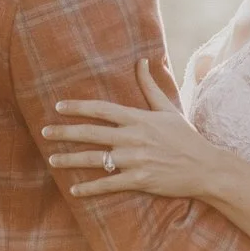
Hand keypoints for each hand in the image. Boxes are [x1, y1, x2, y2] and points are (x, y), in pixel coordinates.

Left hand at [42, 60, 217, 199]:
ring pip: (95, 159)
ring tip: (52, 160)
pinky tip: (75, 190)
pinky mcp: (140, 181)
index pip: (101, 109)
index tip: (59, 107)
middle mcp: (133, 138)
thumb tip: (142, 60)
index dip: (78, 107)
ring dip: (70, 160)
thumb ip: (149, 86)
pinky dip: (90, 188)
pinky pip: (108, 185)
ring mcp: (135, 160)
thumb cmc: (185, 137)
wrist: (205, 167)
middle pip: (91, 133)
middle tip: (44, 132)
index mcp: (138, 119)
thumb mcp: (167, 109)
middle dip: (65, 132)